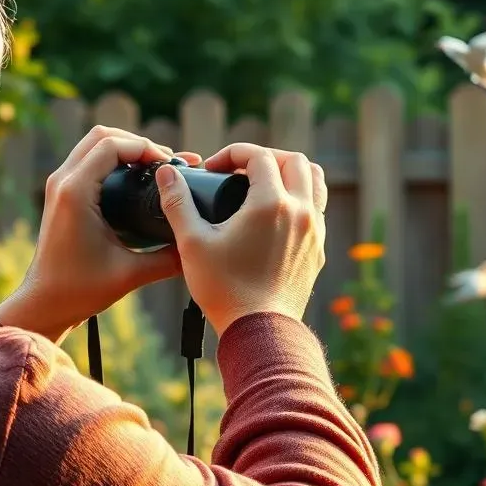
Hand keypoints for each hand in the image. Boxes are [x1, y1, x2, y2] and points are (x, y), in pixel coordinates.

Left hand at [0, 126, 200, 341]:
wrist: (45, 303)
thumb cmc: (80, 290)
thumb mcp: (131, 274)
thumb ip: (169, 258)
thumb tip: (200, 242)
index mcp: (75, 193)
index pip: (112, 146)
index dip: (146, 148)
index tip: (171, 166)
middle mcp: (63, 182)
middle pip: (102, 135)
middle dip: (138, 143)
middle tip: (167, 164)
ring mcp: (59, 185)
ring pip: (94, 143)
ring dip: (126, 148)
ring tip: (156, 166)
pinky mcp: (62, 193)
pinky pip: (89, 159)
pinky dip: (114, 159)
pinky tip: (137, 176)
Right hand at [155, 143, 327, 336]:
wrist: (259, 331)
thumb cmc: (224, 289)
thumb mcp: (192, 244)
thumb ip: (178, 203)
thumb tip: (167, 173)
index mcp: (271, 203)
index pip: (259, 156)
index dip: (233, 154)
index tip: (213, 168)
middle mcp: (301, 211)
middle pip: (295, 161)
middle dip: (265, 157)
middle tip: (239, 171)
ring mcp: (314, 231)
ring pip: (315, 182)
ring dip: (290, 174)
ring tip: (263, 185)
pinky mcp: (318, 250)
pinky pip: (317, 210)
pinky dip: (300, 199)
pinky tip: (275, 216)